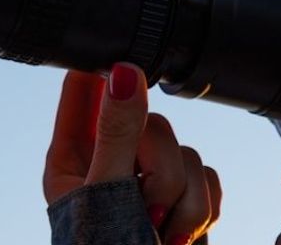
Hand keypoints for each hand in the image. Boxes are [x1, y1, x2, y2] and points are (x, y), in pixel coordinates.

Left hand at [44, 63, 222, 244]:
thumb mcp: (105, 196)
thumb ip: (116, 135)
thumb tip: (124, 73)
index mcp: (73, 160)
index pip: (83, 91)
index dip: (104, 69)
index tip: (126, 53)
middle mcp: (111, 164)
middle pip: (152, 124)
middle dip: (162, 171)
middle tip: (149, 209)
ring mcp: (149, 183)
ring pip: (186, 152)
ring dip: (184, 200)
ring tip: (161, 232)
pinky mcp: (182, 199)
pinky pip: (208, 176)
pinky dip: (200, 209)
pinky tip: (178, 235)